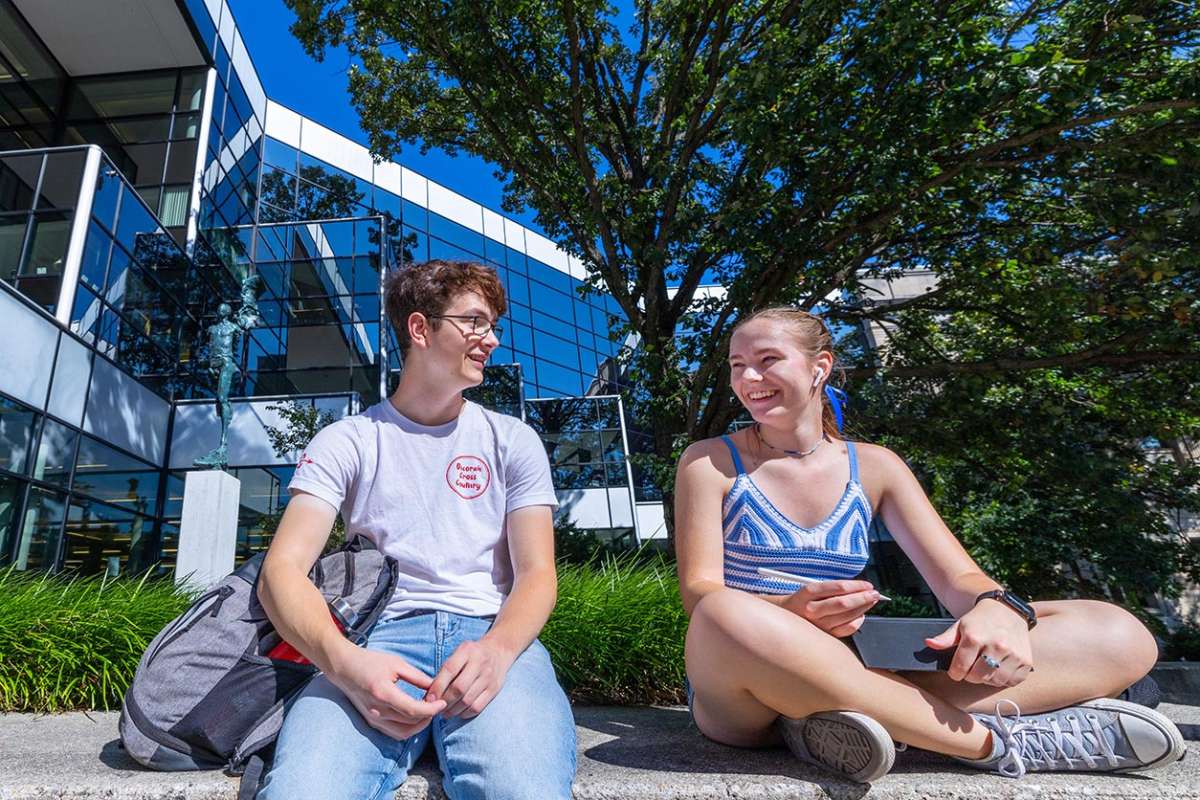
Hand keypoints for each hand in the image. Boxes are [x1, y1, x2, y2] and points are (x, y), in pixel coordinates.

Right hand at [326, 646, 446, 738]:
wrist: (343, 667)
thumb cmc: (369, 661)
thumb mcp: (396, 663)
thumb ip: (417, 677)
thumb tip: (436, 687)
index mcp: (384, 693)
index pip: (413, 710)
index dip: (432, 709)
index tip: (443, 702)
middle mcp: (377, 710)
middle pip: (411, 723)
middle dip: (428, 716)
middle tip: (438, 704)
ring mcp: (373, 718)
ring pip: (404, 732)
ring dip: (419, 725)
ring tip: (428, 712)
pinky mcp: (371, 722)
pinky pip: (394, 732)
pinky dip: (408, 728)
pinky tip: (415, 716)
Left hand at [425, 638, 516, 718]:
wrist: (498, 651)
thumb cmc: (472, 655)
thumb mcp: (459, 653)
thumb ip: (445, 670)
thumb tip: (430, 694)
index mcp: (467, 651)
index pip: (450, 670)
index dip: (438, 686)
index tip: (428, 699)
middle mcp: (479, 663)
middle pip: (459, 688)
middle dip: (444, 701)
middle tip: (436, 707)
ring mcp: (489, 677)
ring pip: (467, 701)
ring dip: (453, 710)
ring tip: (445, 712)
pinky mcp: (494, 689)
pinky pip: (477, 707)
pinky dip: (464, 713)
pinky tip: (458, 712)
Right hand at [780, 579, 881, 636]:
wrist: (785, 615)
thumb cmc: (802, 600)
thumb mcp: (811, 588)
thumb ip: (833, 588)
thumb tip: (859, 588)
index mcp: (808, 593)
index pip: (838, 587)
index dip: (856, 586)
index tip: (868, 585)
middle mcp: (811, 609)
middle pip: (844, 604)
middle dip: (863, 597)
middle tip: (875, 594)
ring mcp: (817, 625)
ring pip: (847, 617)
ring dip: (863, 608)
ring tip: (870, 602)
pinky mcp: (823, 635)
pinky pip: (846, 629)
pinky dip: (857, 622)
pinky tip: (861, 615)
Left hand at [925, 601, 1033, 685]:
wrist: (1007, 610)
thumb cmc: (980, 620)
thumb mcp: (960, 625)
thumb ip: (944, 638)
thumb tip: (930, 644)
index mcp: (976, 636)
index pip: (960, 667)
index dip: (955, 672)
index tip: (956, 671)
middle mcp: (996, 645)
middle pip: (977, 677)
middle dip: (970, 676)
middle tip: (971, 668)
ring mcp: (1013, 654)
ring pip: (994, 681)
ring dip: (987, 678)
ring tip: (985, 666)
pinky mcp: (1026, 661)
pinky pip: (1012, 681)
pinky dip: (1004, 679)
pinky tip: (999, 668)